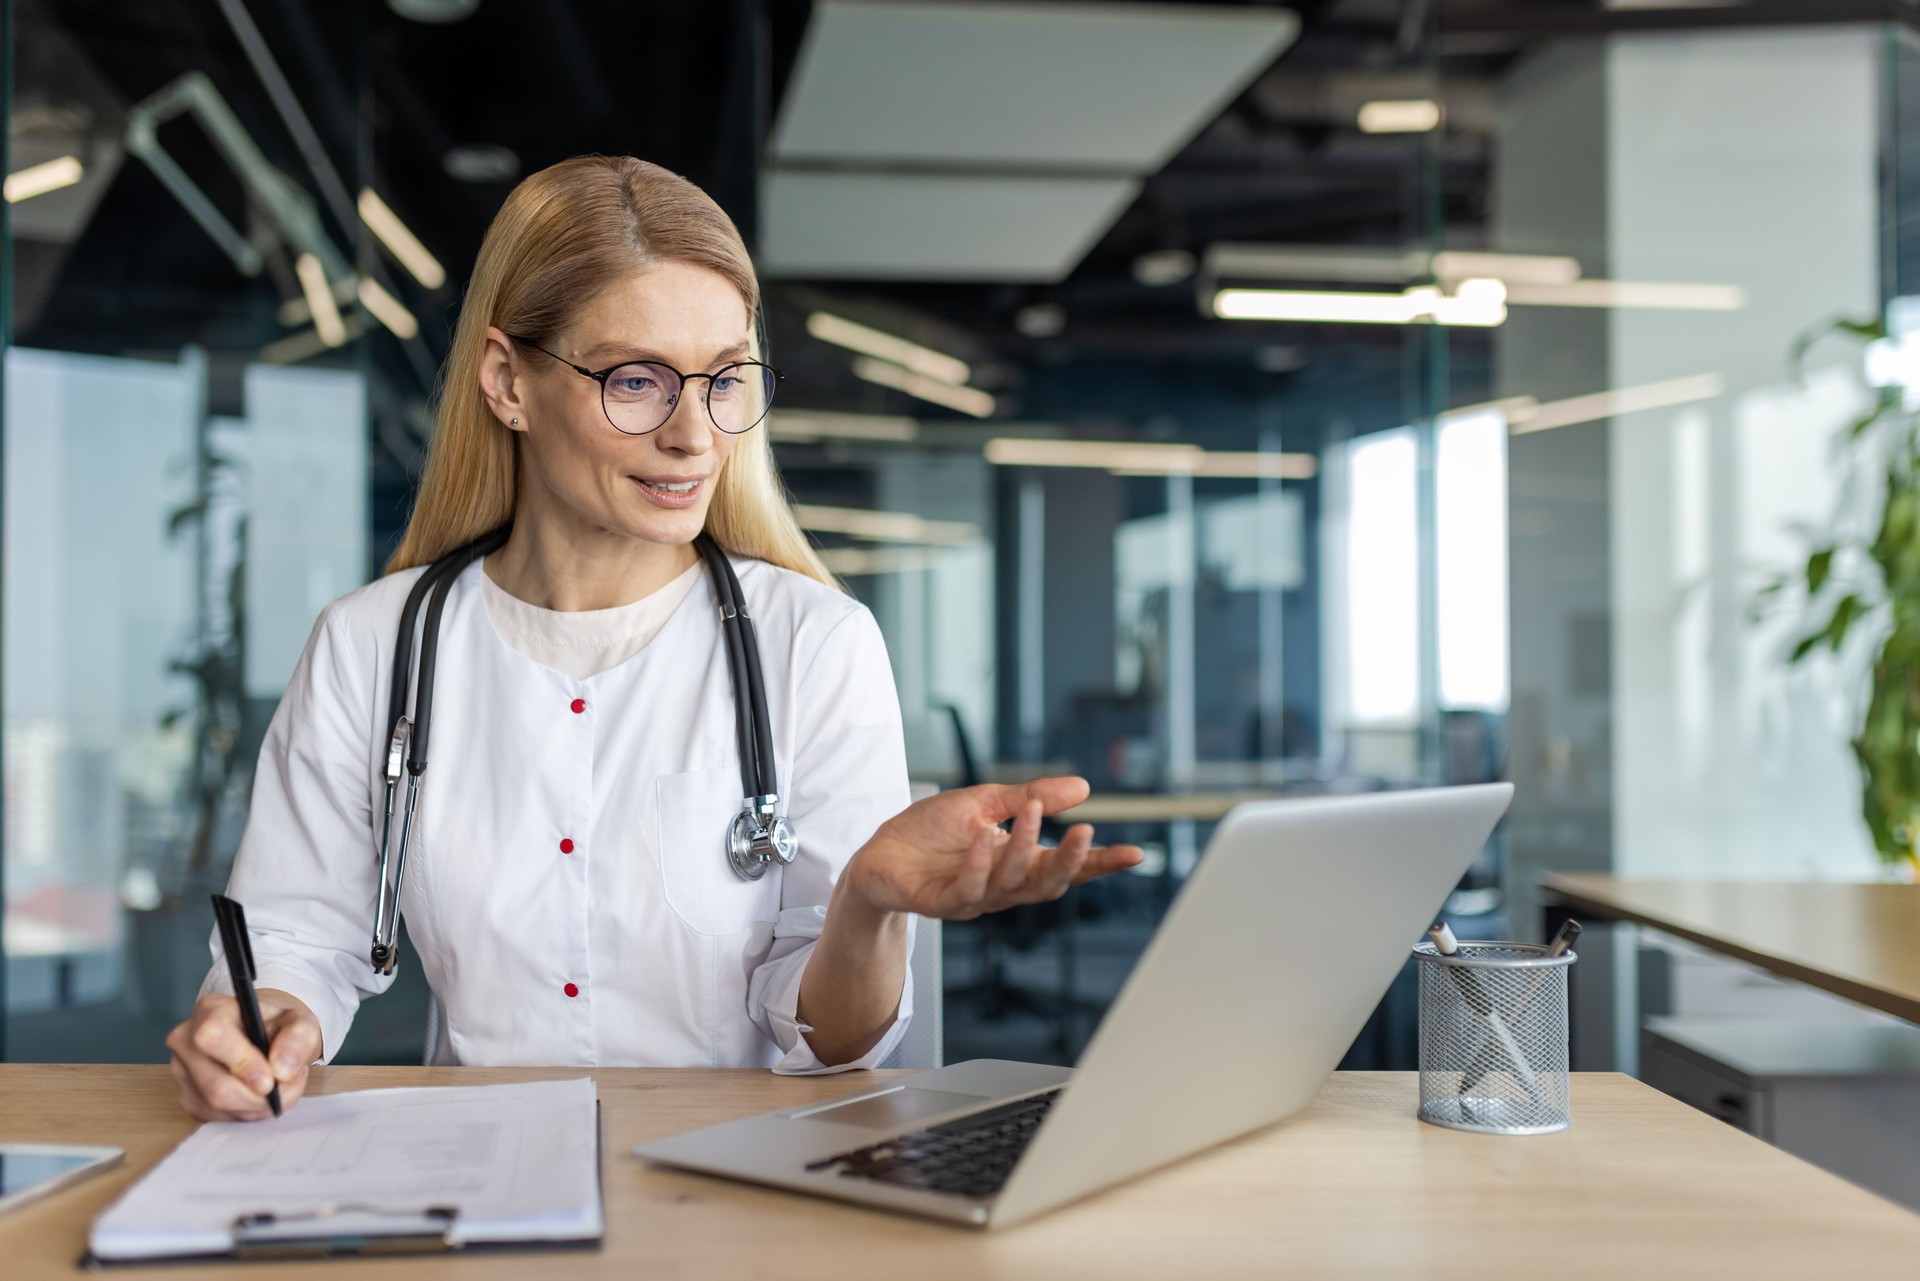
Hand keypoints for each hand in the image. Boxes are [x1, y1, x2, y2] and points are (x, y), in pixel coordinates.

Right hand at [165, 989, 321, 1121]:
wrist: (264, 1037)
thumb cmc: (277, 1027)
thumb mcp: (299, 1022)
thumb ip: (298, 1039)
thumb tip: (282, 1071)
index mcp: (211, 1010)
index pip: (213, 1037)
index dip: (243, 1062)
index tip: (271, 1078)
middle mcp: (186, 1040)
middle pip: (216, 1086)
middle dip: (260, 1096)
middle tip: (287, 1084)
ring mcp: (181, 1072)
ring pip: (218, 1106)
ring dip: (259, 1105)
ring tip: (279, 1086)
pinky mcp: (186, 1098)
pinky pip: (218, 1117)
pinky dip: (248, 1112)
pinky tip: (259, 1095)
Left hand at [845, 776, 1143, 920]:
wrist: (878, 854)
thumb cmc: (931, 832)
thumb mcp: (984, 802)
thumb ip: (1030, 797)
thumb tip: (1083, 786)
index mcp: (1017, 862)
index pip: (1066, 866)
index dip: (1100, 863)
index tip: (1135, 854)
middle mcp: (1003, 886)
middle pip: (1048, 884)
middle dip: (1070, 861)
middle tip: (1085, 831)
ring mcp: (975, 898)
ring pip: (1011, 883)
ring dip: (1023, 848)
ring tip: (1031, 813)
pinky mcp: (943, 902)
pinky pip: (968, 890)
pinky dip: (979, 864)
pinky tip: (984, 840)